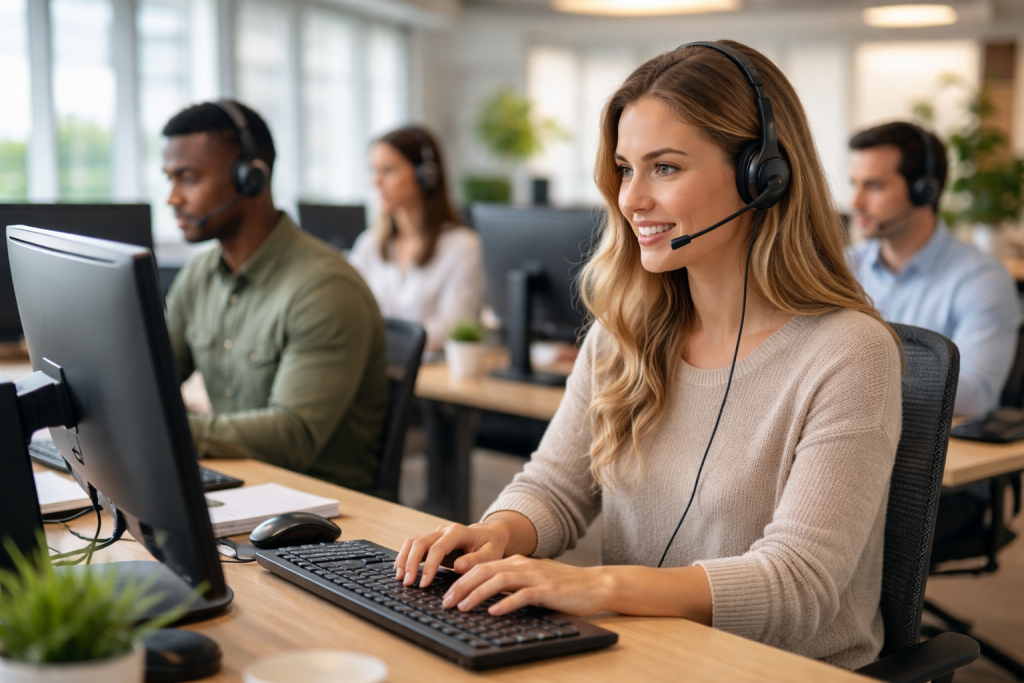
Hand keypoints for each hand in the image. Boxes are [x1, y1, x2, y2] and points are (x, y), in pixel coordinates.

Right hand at [395, 521, 510, 587]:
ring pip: (413, 543)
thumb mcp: (491, 553)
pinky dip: (405, 557)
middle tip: (408, 583)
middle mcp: (443, 531)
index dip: (430, 565)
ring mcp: (435, 535)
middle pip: (420, 543)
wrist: (489, 535)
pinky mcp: (431, 542)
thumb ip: (476, 560)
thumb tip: (459, 566)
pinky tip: (401, 570)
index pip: (438, 547)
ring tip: (401, 578)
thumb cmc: (490, 545)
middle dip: (411, 563)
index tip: (424, 583)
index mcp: (458, 532)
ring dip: (404, 559)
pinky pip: (413, 546)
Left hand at [441, 556, 611, 616]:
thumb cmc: (562, 586)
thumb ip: (512, 583)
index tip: (446, 594)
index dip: (461, 580)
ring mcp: (535, 576)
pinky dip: (506, 602)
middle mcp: (523, 565)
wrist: (594, 585)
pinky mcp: (548, 589)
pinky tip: (494, 611)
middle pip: (485, 571)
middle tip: (446, 602)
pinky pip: (523, 595)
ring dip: (478, 594)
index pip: (482, 567)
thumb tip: (486, 594)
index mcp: (517, 562)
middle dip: (462, 586)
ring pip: (499, 580)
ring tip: (463, 607)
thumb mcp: (532, 580)